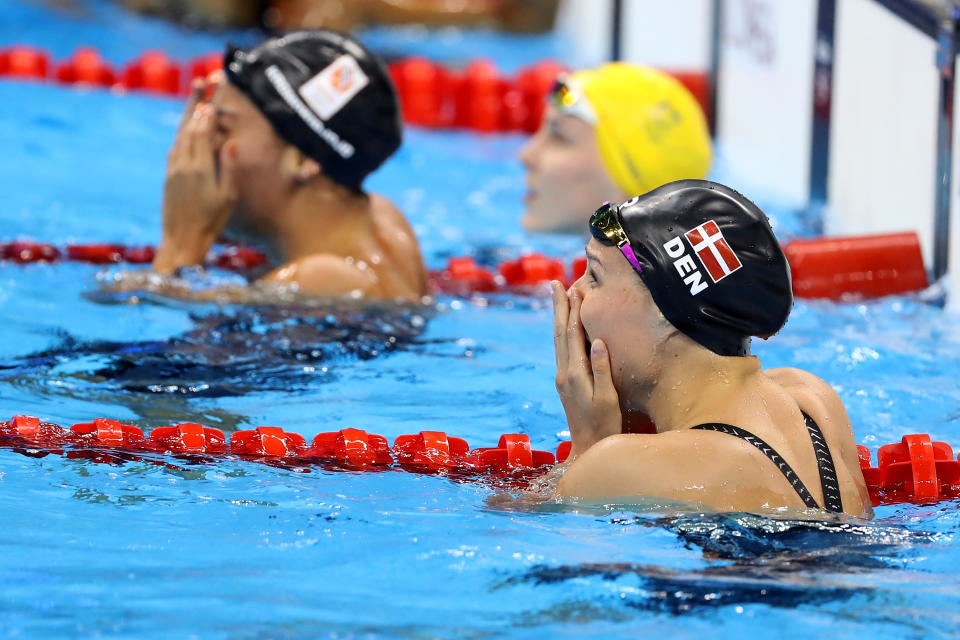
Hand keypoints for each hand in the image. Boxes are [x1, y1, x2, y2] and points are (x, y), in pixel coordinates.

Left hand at [153, 77, 236, 274]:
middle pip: (188, 126)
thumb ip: (228, 169)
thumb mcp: (227, 197)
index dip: (207, 111)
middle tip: (202, 81)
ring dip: (187, 115)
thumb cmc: (211, 222)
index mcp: (200, 168)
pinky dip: (182, 134)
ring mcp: (173, 169)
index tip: (212, 93)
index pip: (202, 131)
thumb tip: (229, 143)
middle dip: (195, 102)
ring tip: (195, 98)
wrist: (182, 240)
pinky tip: (186, 131)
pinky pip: (175, 148)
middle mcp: (183, 164)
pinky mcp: (168, 176)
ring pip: (180, 135)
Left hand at [552, 281, 622, 457]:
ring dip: (558, 317)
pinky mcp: (565, 383)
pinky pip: (561, 350)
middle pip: (560, 333)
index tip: (575, 289)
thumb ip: (602, 370)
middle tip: (555, 284)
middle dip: (559, 307)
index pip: (572, 335)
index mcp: (575, 374)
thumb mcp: (608, 399)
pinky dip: (562, 332)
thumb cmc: (604, 426)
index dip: (573, 311)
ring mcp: (562, 378)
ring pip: (558, 340)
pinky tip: (564, 326)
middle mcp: (564, 373)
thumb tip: (598, 341)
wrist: (587, 449)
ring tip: (558, 298)